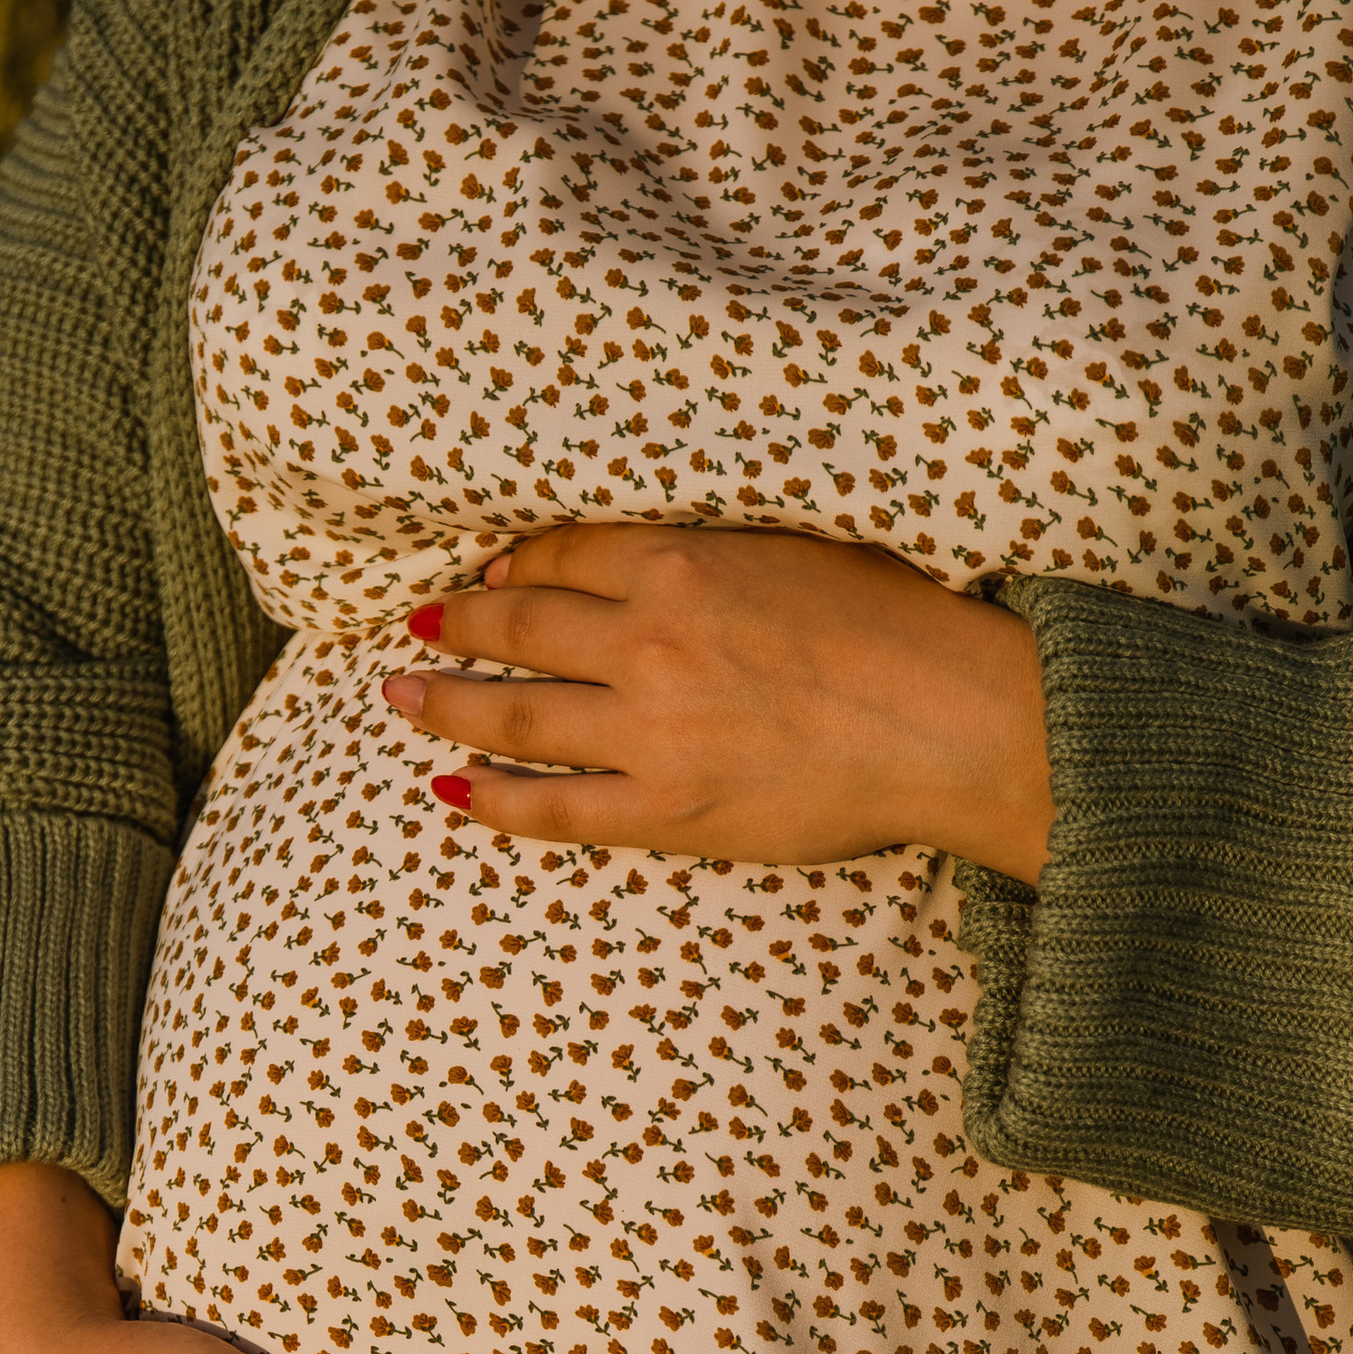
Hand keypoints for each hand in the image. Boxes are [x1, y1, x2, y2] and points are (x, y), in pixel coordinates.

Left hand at [379, 524, 1056, 883]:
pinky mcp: (670, 808)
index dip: (520, 564)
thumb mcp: (806, 546)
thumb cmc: (905, 627)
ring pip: (517, 712)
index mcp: (685, 563)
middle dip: (462, 625)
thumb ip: (724, 550)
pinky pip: (556, 807)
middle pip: (524, 625)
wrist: (954, 720)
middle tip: (419, 625)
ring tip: (398, 697)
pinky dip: (495, 799)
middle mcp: (649, 639)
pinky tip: (450, 790)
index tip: (491, 574)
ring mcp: (651, 729)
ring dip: (447, 703)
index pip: (569, 554)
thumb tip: (664, 552)